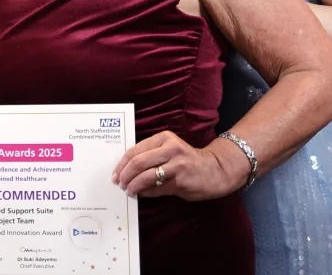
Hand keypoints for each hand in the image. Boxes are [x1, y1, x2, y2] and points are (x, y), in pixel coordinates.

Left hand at [111, 130, 244, 200]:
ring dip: (134, 185)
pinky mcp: (181, 182)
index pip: (135, 150)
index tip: (115, 173)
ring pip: (146, 176)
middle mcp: (170, 149)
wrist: (216, 170)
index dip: (122, 163)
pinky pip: (157, 188)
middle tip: (119, 183)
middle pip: (138, 162)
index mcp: (164, 138)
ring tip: (129, 190)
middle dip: (125, 175)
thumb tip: (126, 168)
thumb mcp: (170, 148)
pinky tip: (142, 194)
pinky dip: (146, 192)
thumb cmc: (187, 159)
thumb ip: (151, 153)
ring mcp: (176, 166)